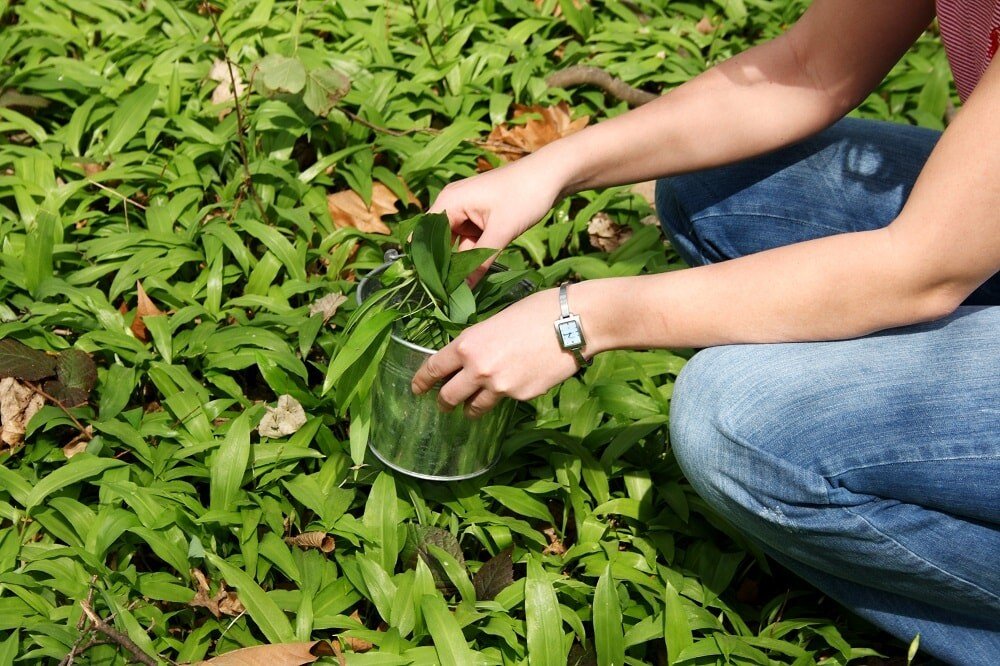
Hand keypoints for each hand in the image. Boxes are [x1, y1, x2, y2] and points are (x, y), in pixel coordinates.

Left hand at [410, 288, 580, 417]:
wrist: (573, 324)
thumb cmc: (537, 310)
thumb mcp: (496, 320)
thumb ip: (479, 342)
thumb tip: (472, 357)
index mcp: (467, 345)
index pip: (433, 369)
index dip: (421, 381)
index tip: (416, 389)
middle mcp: (478, 369)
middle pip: (449, 397)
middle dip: (444, 403)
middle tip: (444, 405)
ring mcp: (500, 387)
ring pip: (475, 407)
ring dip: (471, 408)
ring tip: (473, 408)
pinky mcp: (522, 397)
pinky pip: (506, 401)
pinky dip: (506, 396)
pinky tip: (516, 384)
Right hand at [430, 156, 563, 283]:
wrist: (553, 174)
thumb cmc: (525, 195)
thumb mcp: (502, 231)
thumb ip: (480, 262)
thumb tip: (462, 290)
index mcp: (450, 201)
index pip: (424, 236)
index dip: (425, 261)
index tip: (429, 287)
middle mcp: (453, 204)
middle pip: (438, 241)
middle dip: (443, 265)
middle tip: (445, 294)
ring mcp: (467, 209)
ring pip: (455, 243)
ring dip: (459, 262)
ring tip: (458, 289)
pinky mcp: (480, 215)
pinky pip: (470, 239)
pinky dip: (472, 255)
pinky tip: (474, 275)